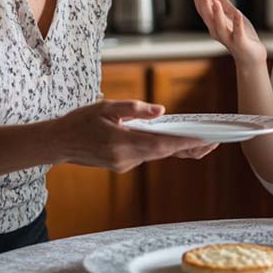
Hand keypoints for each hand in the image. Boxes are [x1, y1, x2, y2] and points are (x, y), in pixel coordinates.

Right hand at [55, 98, 215, 171]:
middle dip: (190, 147)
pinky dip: (161, 148)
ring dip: (178, 148)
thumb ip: (135, 109)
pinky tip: (175, 141)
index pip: (162, 145)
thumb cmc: (80, 121)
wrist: (58, 143)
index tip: (206, 140)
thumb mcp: (106, 107)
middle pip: (164, 153)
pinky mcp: (122, 165)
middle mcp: (126, 159)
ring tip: (203, 141)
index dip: (186, 143)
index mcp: (123, 143)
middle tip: (215, 141)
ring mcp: (124, 165)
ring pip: (157, 155)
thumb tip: (161, 111)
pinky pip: (147, 155)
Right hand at [190, 0, 266, 67]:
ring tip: (215, 1)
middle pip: (208, 17)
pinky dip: (237, 24)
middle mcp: (217, 31)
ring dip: (217, 14)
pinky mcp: (241, 43)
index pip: (202, 10)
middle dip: (204, 4)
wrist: (250, 57)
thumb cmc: (238, 33)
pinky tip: (238, 13)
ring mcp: (229, 38)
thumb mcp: (227, 10)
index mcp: (212, 23)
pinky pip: (238, 34)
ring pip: (220, 26)